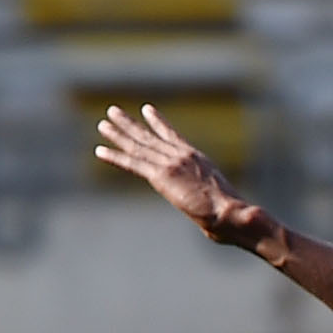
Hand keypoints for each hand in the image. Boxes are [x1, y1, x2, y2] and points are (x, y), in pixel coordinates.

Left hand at [95, 104, 263, 245]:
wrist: (230, 212)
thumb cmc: (233, 216)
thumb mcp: (222, 202)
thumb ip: (209, 203)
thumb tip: (214, 222)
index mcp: (197, 159)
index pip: (172, 136)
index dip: (158, 123)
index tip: (147, 110)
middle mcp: (182, 155)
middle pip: (151, 136)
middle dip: (131, 124)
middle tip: (114, 112)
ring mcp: (170, 163)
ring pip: (138, 146)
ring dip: (118, 135)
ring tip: (103, 124)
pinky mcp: (161, 176)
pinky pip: (133, 164)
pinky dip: (115, 157)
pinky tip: (100, 150)